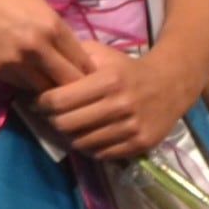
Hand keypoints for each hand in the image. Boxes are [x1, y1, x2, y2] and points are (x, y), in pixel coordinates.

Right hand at [0, 0, 81, 90]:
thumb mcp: (34, 2)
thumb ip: (53, 27)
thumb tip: (69, 50)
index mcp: (52, 25)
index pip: (82, 62)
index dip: (86, 73)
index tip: (86, 78)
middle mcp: (37, 46)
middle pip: (68, 82)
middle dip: (72, 87)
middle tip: (72, 91)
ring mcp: (16, 62)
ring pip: (44, 89)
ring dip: (47, 89)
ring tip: (48, 88)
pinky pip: (20, 86)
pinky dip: (26, 85)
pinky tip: (24, 78)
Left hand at [35, 45, 195, 162]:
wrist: (169, 84)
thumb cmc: (126, 68)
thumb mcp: (101, 54)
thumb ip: (73, 58)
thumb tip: (41, 71)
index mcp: (108, 80)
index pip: (60, 100)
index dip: (42, 103)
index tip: (38, 101)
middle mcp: (120, 105)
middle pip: (66, 125)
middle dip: (51, 120)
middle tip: (49, 116)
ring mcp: (131, 128)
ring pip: (81, 143)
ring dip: (69, 136)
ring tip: (67, 126)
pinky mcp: (139, 145)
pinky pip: (100, 154)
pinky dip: (88, 147)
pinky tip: (87, 135)